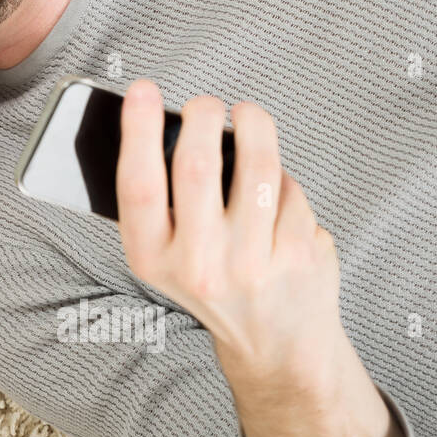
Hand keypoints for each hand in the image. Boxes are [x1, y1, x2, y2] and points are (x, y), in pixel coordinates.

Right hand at [115, 79, 401, 436]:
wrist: (276, 345)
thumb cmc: (212, 284)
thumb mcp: (164, 256)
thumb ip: (158, 202)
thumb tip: (164, 128)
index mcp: (153, 258)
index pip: (139, 184)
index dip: (138, 130)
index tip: (143, 90)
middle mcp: (200, 264)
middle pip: (198, 165)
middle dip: (203, 115)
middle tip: (206, 104)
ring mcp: (253, 261)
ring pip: (256, 167)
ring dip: (254, 127)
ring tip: (248, 116)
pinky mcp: (298, 254)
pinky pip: (290, 190)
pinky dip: (282, 178)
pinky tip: (273, 188)